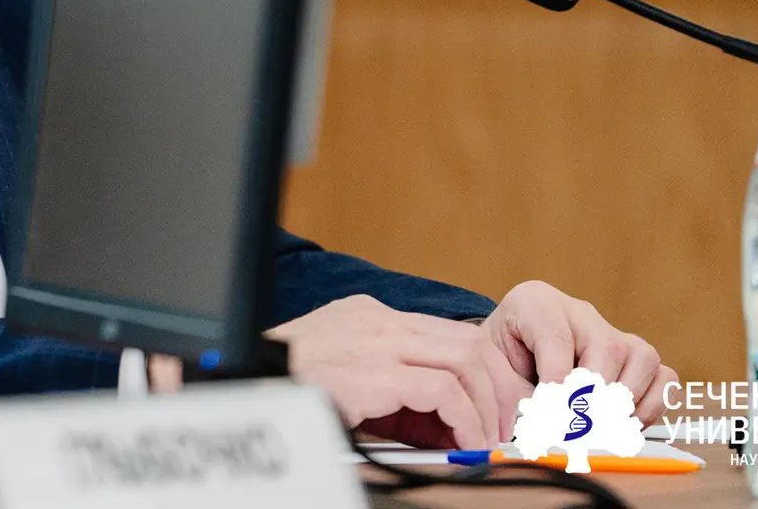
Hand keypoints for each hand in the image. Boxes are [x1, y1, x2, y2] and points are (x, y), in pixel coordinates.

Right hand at [264, 294, 531, 448]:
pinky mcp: (374, 372)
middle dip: (501, 386)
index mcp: (369, 315)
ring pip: (465, 360)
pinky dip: (465, 419)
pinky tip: (465, 441)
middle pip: (468, 341)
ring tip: (491, 439)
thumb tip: (446, 423)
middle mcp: (377, 320)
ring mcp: (376, 342)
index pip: (448, 333)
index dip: (485, 370)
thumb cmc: (289, 387)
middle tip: (513, 423)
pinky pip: (444, 391)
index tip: (503, 402)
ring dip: (489, 405)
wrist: (245, 382)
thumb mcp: (348, 380)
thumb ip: (392, 388)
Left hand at [482, 280, 676, 422]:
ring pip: (641, 358)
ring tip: (597, 426)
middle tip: (577, 429)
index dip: (557, 380)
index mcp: (535, 302)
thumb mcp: (497, 368)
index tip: (553, 413)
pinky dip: (649, 406)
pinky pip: (664, 376)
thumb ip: (520, 392)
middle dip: (593, 397)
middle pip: (606, 347)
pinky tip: (621, 423)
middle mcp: (580, 311)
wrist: (511, 352)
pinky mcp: (638, 357)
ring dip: (622, 401)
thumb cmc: (504, 360)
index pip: (556, 337)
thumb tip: (548, 426)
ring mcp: (613, 331)